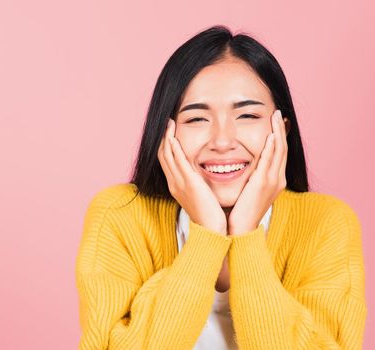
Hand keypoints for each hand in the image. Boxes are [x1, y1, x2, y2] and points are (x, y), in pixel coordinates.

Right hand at [158, 118, 226, 233]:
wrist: (211, 230)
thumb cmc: (209, 215)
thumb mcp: (200, 195)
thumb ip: (198, 183)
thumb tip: (201, 175)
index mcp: (176, 185)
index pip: (166, 160)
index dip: (166, 144)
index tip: (169, 131)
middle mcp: (174, 183)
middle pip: (163, 155)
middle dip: (164, 137)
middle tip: (167, 122)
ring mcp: (180, 183)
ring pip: (167, 156)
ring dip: (167, 138)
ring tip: (169, 124)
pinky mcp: (189, 183)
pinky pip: (178, 162)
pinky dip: (174, 148)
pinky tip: (174, 137)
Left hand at [228, 109, 287, 235]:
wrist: (241, 229)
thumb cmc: (241, 210)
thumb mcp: (250, 190)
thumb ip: (251, 176)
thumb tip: (246, 166)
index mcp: (275, 180)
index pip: (279, 153)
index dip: (280, 136)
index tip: (277, 122)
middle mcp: (278, 179)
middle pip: (282, 148)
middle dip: (281, 129)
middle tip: (278, 113)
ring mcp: (272, 181)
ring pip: (279, 151)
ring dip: (278, 132)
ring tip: (276, 117)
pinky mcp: (262, 183)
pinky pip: (268, 161)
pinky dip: (270, 147)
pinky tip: (270, 135)